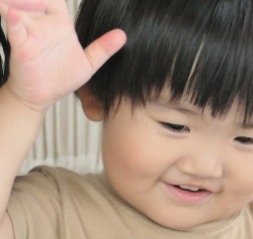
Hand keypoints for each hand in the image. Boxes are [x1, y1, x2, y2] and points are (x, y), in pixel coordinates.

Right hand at [0, 0, 124, 110]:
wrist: (43, 97)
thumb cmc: (61, 78)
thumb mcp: (88, 64)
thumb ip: (103, 49)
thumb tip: (123, 35)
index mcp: (60, 24)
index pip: (55, 0)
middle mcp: (43, 25)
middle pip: (35, 0)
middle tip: (40, 0)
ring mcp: (30, 34)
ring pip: (20, 9)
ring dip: (20, 2)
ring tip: (19, 3)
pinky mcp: (21, 46)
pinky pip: (16, 30)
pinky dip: (14, 21)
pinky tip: (14, 15)